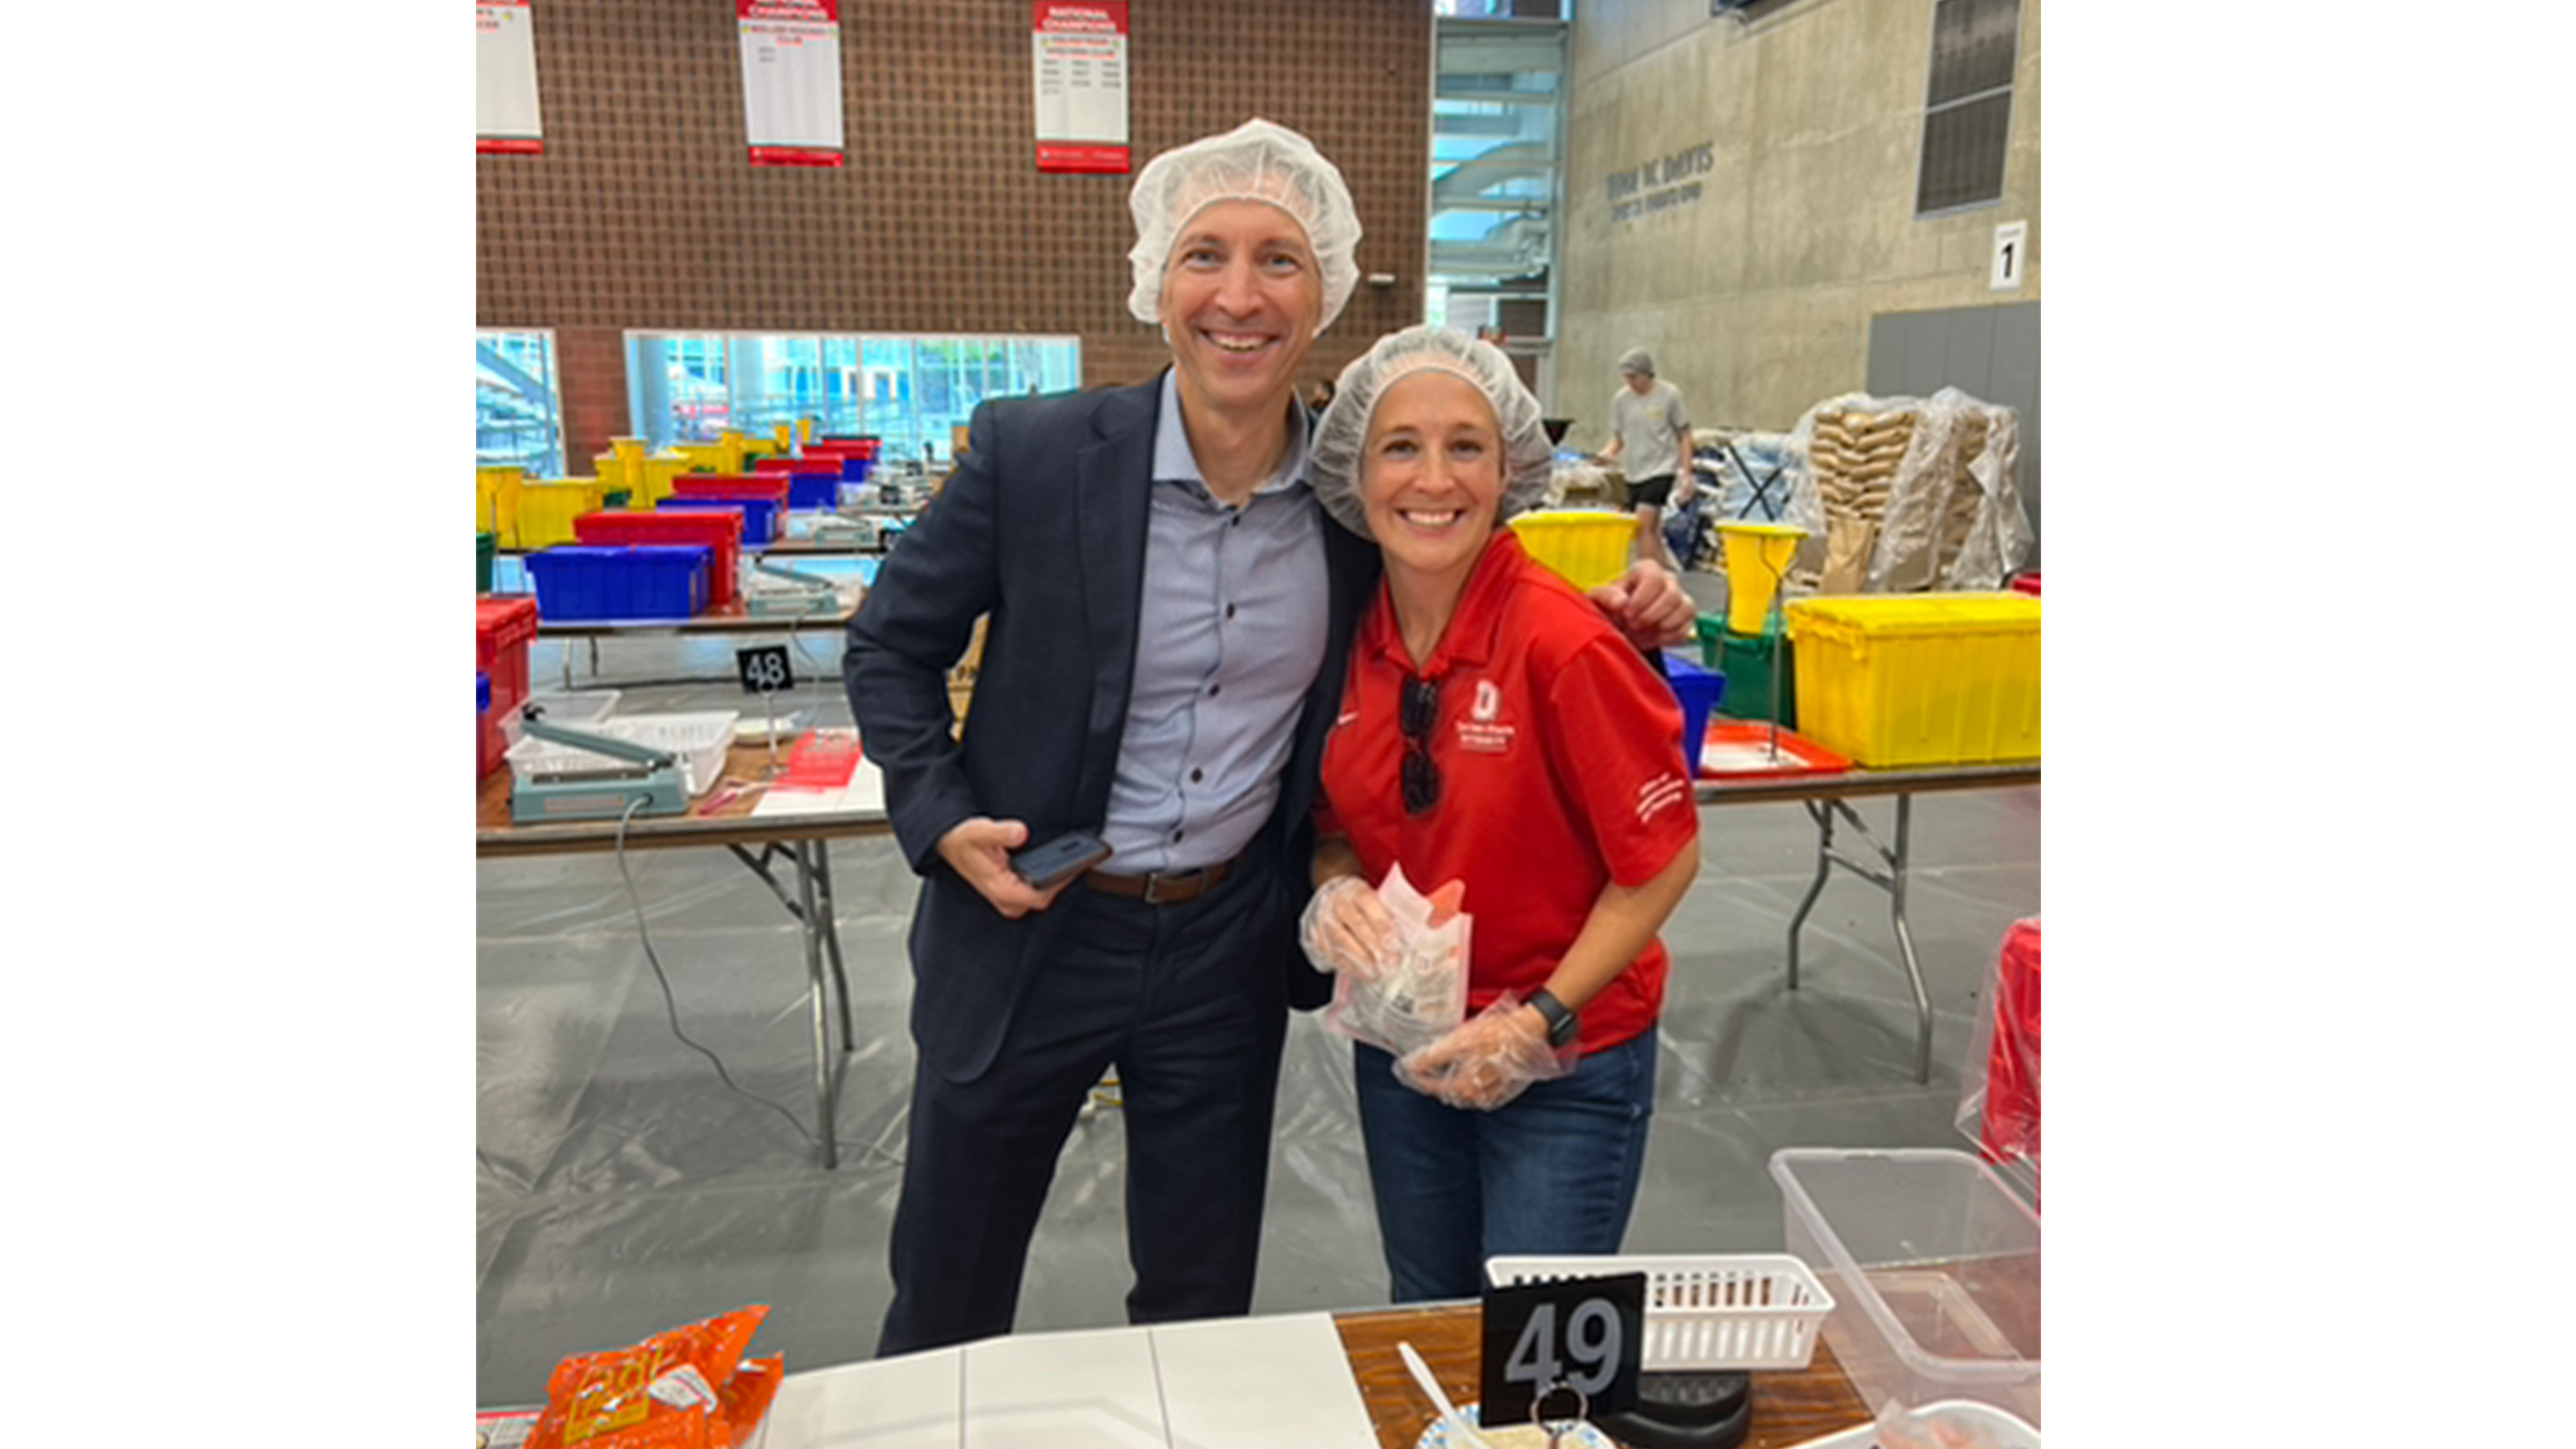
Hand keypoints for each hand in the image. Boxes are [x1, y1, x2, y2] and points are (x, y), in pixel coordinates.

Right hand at [935, 816, 1066, 918]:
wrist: (948, 843)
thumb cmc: (962, 840)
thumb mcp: (979, 831)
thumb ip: (1000, 833)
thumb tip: (1020, 832)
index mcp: (1000, 889)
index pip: (1039, 896)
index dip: (1059, 882)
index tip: (1074, 867)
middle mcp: (1004, 898)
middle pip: (1043, 898)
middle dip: (1059, 882)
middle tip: (1077, 861)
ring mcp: (1006, 897)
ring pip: (1038, 896)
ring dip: (1052, 882)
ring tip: (1068, 862)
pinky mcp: (1008, 891)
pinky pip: (1032, 891)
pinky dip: (1043, 880)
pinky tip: (1051, 865)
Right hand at [1300, 875, 1399, 978]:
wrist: (1330, 896)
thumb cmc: (1358, 901)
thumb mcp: (1373, 896)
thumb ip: (1388, 912)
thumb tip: (1408, 933)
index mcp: (1354, 889)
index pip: (1368, 902)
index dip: (1381, 923)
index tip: (1394, 942)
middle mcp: (1336, 903)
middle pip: (1355, 924)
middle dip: (1374, 946)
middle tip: (1390, 962)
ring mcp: (1323, 919)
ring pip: (1341, 942)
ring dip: (1361, 960)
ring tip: (1377, 972)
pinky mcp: (1315, 936)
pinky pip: (1331, 953)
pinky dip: (1349, 966)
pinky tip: (1363, 973)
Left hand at [1395, 995, 1567, 1110]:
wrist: (1531, 1030)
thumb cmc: (1498, 1033)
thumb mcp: (1461, 1040)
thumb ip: (1435, 1055)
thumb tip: (1412, 1065)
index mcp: (1466, 1086)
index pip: (1433, 1087)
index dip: (1419, 1077)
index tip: (1408, 1069)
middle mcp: (1478, 1095)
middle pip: (1447, 1092)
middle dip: (1434, 1080)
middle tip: (1423, 1066)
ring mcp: (1492, 1092)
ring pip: (1463, 1092)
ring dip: (1451, 1082)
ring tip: (1443, 1066)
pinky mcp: (1503, 1086)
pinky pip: (1479, 1090)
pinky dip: (1469, 1081)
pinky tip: (1467, 1068)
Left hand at [1590, 558, 1696, 649]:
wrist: (1620, 624)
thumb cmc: (1611, 606)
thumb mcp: (1600, 599)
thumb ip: (1606, 596)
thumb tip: (1621, 601)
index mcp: (1646, 570)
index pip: (1654, 578)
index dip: (1641, 599)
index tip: (1627, 613)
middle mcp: (1667, 580)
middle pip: (1672, 595)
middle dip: (1650, 615)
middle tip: (1633, 624)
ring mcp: (1679, 599)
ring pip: (1685, 609)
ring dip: (1661, 626)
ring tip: (1642, 631)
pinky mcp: (1685, 619)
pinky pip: (1686, 627)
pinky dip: (1668, 637)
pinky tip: (1652, 637)